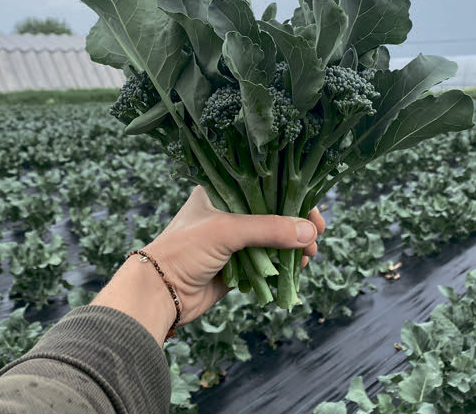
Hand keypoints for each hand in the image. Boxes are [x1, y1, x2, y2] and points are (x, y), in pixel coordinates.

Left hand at [93, 186, 324, 344]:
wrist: (160, 292)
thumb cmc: (185, 249)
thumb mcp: (227, 230)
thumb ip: (269, 229)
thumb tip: (309, 233)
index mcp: (221, 190)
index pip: (266, 185)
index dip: (293, 196)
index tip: (313, 212)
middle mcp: (229, 211)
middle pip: (274, 212)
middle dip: (297, 225)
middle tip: (316, 237)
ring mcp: (233, 240)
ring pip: (273, 239)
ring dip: (293, 246)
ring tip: (307, 256)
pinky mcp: (237, 265)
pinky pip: (267, 262)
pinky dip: (283, 265)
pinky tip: (295, 268)